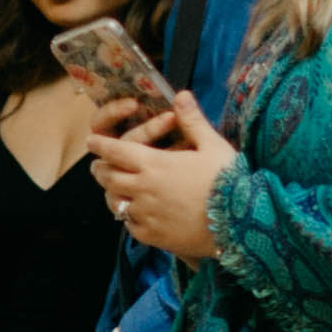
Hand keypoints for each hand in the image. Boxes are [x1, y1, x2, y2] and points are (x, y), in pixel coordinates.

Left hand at [89, 110, 239, 262]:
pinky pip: (129, 225)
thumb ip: (192, 121)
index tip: (91, 142)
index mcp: (154, 164)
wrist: (240, 225)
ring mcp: (146, 214)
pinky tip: (135, 214)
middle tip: (100, 165)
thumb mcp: (213, 146)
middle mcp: (143, 189)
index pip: (115, 151)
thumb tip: (181, 95)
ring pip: (114, 202)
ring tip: (114, 189)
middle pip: (107, 177)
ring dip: (112, 193)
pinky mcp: (152, 236)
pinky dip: (128, 217)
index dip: (101, 145)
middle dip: (101, 169)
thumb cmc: (228, 181)